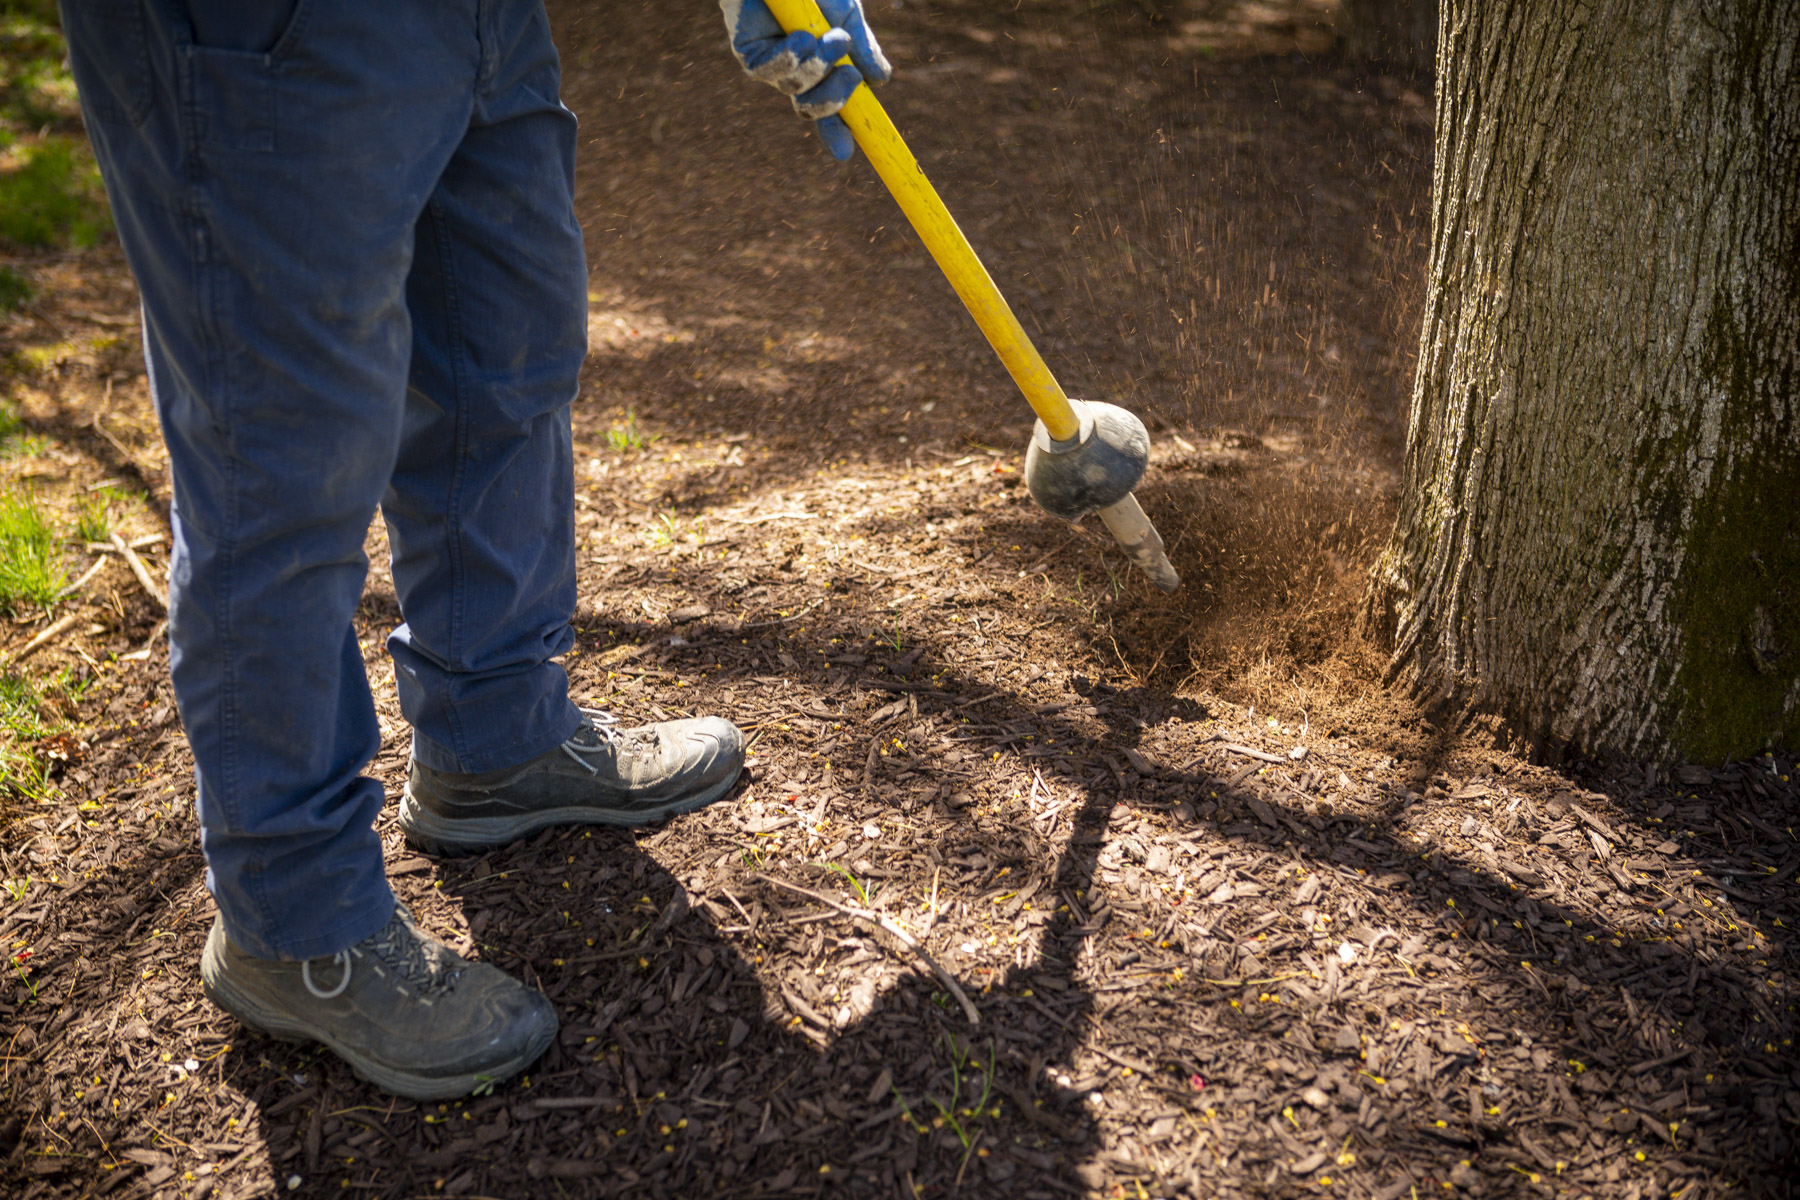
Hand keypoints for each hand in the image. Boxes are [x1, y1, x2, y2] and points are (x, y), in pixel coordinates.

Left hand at [720, 0, 891, 160]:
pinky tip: (802, 39)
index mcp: (822, 68)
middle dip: (834, 99)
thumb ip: (862, 47)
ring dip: (818, 68)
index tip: (844, 152)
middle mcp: (796, 71)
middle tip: (853, 75)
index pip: (830, 108)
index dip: (836, 132)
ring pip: (794, 88)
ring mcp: (772, 64)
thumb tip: (880, 81)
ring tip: (833, 39)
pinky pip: (768, 71)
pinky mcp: (749, 52)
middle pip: (811, 108)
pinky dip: (791, 59)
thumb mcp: (847, 16)